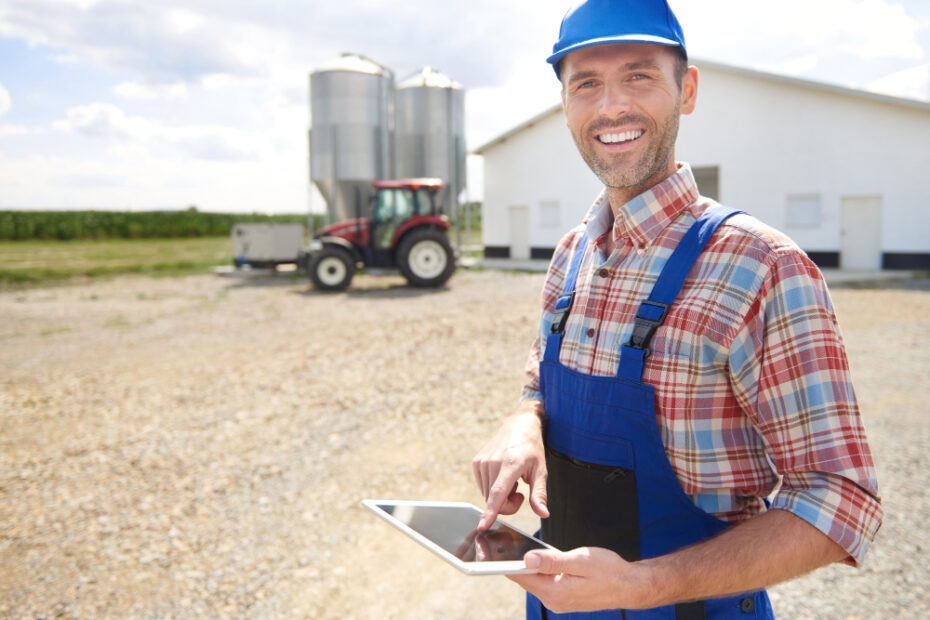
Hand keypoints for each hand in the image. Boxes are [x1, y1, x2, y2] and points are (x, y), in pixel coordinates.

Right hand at [472, 400, 548, 529]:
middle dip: (508, 504)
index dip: (491, 512)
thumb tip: (543, 513)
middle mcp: (493, 462)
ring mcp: (482, 461)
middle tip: (520, 494)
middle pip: (495, 500)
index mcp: (511, 464)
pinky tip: (502, 476)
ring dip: (500, 496)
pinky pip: (483, 488)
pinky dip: (493, 488)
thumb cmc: (532, 448)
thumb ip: (539, 494)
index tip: (482, 526)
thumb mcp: (541, 470)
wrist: (519, 425)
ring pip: (488, 496)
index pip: (498, 493)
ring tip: (512, 480)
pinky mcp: (476, 462)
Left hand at [509, 547, 654, 612]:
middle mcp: (553, 600)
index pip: (521, 576)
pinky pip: (543, 583)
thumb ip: (553, 560)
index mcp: (555, 591)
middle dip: (511, 562)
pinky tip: (535, 557)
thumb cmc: (609, 570)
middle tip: (498, 542)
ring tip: (512, 547)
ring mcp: (558, 601)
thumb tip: (527, 559)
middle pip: (524, 579)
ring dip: (525, 566)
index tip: (491, 548)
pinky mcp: (563, 597)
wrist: (630, 585)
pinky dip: (537, 571)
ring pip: (533, 581)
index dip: (504, 562)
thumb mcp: (581, 560)